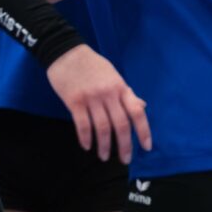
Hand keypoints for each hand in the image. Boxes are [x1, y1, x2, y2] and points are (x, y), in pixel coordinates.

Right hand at [46, 44, 151, 164]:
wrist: (65, 51)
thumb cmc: (91, 64)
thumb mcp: (112, 74)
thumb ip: (126, 92)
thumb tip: (142, 106)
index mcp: (119, 87)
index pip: (136, 112)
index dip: (144, 131)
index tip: (146, 147)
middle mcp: (107, 94)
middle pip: (120, 125)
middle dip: (124, 146)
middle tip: (125, 160)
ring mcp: (91, 98)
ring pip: (102, 128)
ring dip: (104, 146)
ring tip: (104, 156)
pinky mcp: (74, 101)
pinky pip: (82, 124)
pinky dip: (85, 138)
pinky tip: (87, 146)